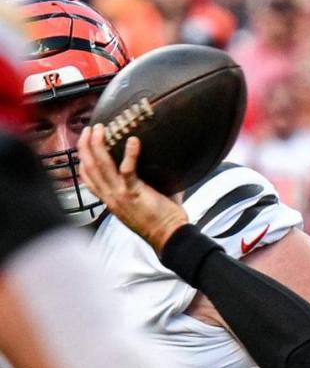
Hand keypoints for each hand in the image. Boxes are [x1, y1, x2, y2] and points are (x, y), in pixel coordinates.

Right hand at [78, 125, 187, 252]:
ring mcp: (120, 196)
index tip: (85, 142)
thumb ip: (139, 185)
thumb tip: (155, 165)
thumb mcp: (140, 204)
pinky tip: (133, 140)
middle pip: (88, 167)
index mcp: (110, 200)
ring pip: (100, 165)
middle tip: (90, 128)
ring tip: (101, 129)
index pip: (87, 178)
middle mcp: (111, 198)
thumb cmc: (161, 222)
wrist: (169, 238)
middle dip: (85, 145)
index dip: (82, 158)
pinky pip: (127, 170)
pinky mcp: (133, 194)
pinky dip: (130, 153)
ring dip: (98, 144)